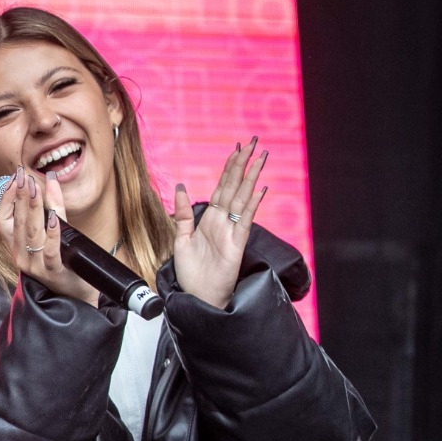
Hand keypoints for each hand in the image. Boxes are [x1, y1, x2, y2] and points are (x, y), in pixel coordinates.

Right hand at [0, 168, 97, 305]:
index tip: (14, 178)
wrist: (76, 296)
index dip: (6, 198)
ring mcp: (35, 265)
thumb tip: (50, 178)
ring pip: (31, 234)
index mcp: (17, 246)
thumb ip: (53, 206)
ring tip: (34, 190)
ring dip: (33, 210)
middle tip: (22, 176)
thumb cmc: (64, 263)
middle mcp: (21, 255)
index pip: (2, 219)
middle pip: (17, 222)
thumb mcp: (56, 232)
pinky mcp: (53, 272)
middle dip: (19, 197)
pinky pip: (50, 251)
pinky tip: (54, 218)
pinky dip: (52, 234)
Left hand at [171, 138, 269, 308]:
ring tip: (261, 158)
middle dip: (244, 165)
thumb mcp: (180, 239)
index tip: (237, 149)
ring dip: (251, 178)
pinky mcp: (236, 245)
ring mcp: (232, 232)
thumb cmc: (191, 273)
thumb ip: (183, 214)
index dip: (230, 168)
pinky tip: (259, 190)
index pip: (222, 187)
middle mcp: (223, 222)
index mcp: (210, 219)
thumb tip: (181, 187)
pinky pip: (245, 222)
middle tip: (254, 143)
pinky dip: (252, 206)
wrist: (198, 297)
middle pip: (235, 187)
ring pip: (243, 199)